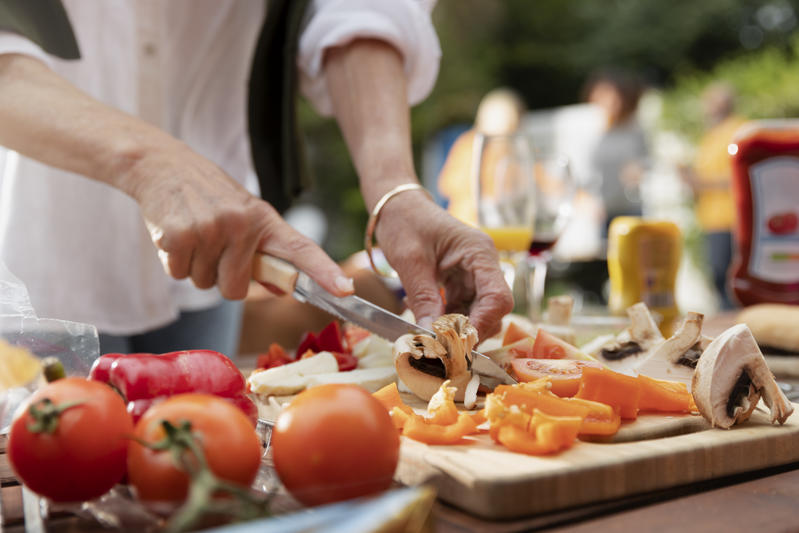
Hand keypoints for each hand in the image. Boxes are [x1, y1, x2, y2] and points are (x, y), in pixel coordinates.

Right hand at [117, 142, 352, 298]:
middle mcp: (242, 224)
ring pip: (205, 284)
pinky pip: (180, 275)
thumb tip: (280, 290)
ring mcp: (211, 230)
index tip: (345, 290)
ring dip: (196, 268)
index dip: (325, 272)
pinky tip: (175, 234)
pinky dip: (174, 262)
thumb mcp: (243, 214)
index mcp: (264, 220)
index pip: (301, 249)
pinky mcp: (180, 236)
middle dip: (221, 278)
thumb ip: (262, 253)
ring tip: (193, 234)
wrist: (163, 165)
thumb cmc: (208, 195)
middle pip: (235, 290)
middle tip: (211, 247)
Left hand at [375, 190, 512, 339]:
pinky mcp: (462, 283)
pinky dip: (448, 322)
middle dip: (470, 331)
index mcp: (479, 253)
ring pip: (479, 314)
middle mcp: (483, 265)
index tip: (457, 343)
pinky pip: (463, 310)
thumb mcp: (410, 261)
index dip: (482, 324)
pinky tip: (429, 324)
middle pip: (493, 310)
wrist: (396, 207)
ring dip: (458, 330)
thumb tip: (431, 336)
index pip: (498, 297)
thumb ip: (423, 298)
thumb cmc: (404, 223)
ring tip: (432, 337)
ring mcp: (474, 275)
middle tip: (442, 347)